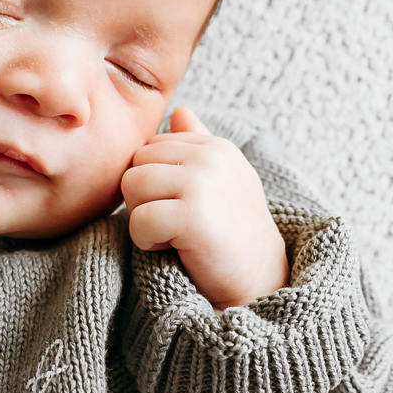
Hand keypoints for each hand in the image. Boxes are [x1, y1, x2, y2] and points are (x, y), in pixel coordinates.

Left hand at [121, 106, 288, 309]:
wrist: (260, 283)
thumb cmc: (232, 233)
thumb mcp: (221, 180)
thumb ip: (196, 144)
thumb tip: (179, 110)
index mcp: (214, 146)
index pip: (149, 148)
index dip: (154, 184)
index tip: (183, 207)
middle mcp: (211, 156)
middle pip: (135, 165)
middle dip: (144, 199)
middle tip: (177, 225)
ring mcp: (203, 182)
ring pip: (132, 187)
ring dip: (144, 220)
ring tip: (175, 235)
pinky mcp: (193, 215)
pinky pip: (139, 220)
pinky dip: (147, 242)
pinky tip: (175, 249)